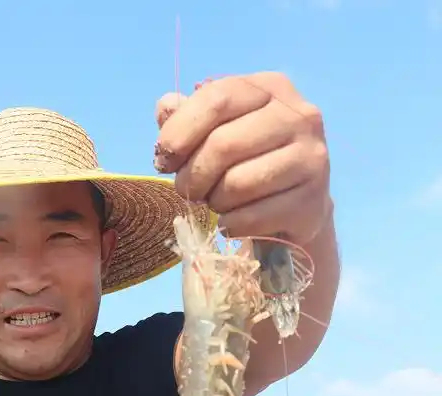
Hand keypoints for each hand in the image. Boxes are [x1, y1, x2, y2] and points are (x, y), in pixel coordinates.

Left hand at [154, 72, 330, 245]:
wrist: (293, 203)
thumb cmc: (244, 160)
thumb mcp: (212, 129)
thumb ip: (184, 116)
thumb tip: (166, 106)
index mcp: (269, 88)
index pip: (215, 100)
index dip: (178, 133)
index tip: (163, 159)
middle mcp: (298, 115)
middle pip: (223, 145)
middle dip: (191, 175)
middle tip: (188, 189)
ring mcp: (312, 157)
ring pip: (237, 184)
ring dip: (213, 201)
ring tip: (216, 201)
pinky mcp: (314, 199)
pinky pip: (252, 217)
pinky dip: (231, 224)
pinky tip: (233, 220)